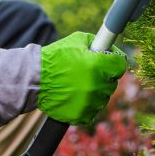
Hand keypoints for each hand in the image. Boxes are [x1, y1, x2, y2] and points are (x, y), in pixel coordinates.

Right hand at [0, 31, 125, 135]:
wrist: (34, 79)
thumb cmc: (56, 57)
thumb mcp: (77, 40)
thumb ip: (97, 42)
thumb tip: (110, 47)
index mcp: (98, 65)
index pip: (121, 65)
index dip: (115, 62)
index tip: (109, 62)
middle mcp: (96, 85)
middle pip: (112, 82)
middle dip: (104, 76)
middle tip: (90, 72)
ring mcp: (89, 102)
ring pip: (103, 98)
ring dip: (96, 92)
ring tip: (81, 85)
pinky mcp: (81, 115)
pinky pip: (93, 112)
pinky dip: (87, 106)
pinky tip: (77, 97)